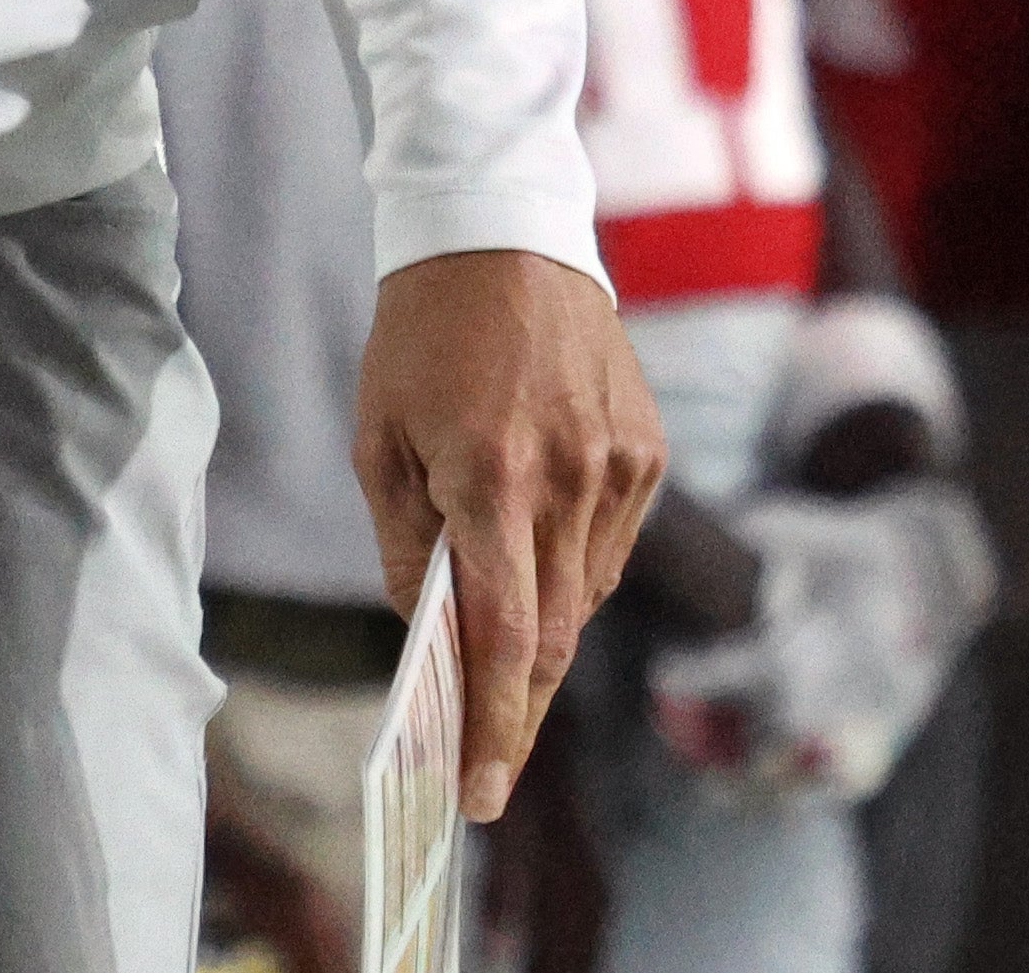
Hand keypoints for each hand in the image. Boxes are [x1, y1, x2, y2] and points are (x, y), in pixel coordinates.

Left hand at [356, 249, 664, 824]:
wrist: (502, 235)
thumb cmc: (421, 339)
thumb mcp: (380, 440)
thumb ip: (407, 546)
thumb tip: (431, 637)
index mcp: (490, 476)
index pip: (503, 636)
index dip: (492, 726)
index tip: (477, 794)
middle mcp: (569, 479)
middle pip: (551, 638)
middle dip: (515, 712)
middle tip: (485, 766)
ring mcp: (620, 467)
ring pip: (584, 600)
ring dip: (539, 637)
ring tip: (497, 656)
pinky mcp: (648, 453)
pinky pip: (610, 551)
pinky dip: (572, 575)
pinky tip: (536, 563)